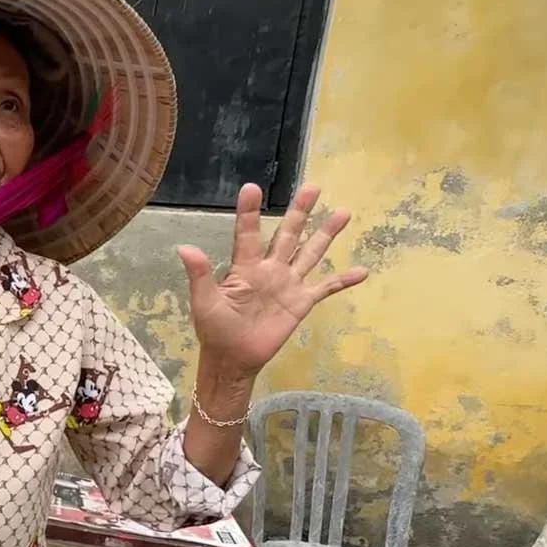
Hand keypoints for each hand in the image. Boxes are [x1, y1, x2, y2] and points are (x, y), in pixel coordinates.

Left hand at [177, 183, 367, 376]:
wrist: (232, 359)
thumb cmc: (214, 330)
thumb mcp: (204, 302)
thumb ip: (199, 275)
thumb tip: (184, 248)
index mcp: (244, 267)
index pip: (247, 234)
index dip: (249, 212)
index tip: (252, 187)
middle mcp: (269, 269)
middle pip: (287, 234)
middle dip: (299, 212)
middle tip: (313, 187)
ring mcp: (287, 284)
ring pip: (310, 253)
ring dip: (326, 234)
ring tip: (343, 212)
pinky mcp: (300, 303)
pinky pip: (325, 288)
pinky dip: (342, 281)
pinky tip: (362, 271)